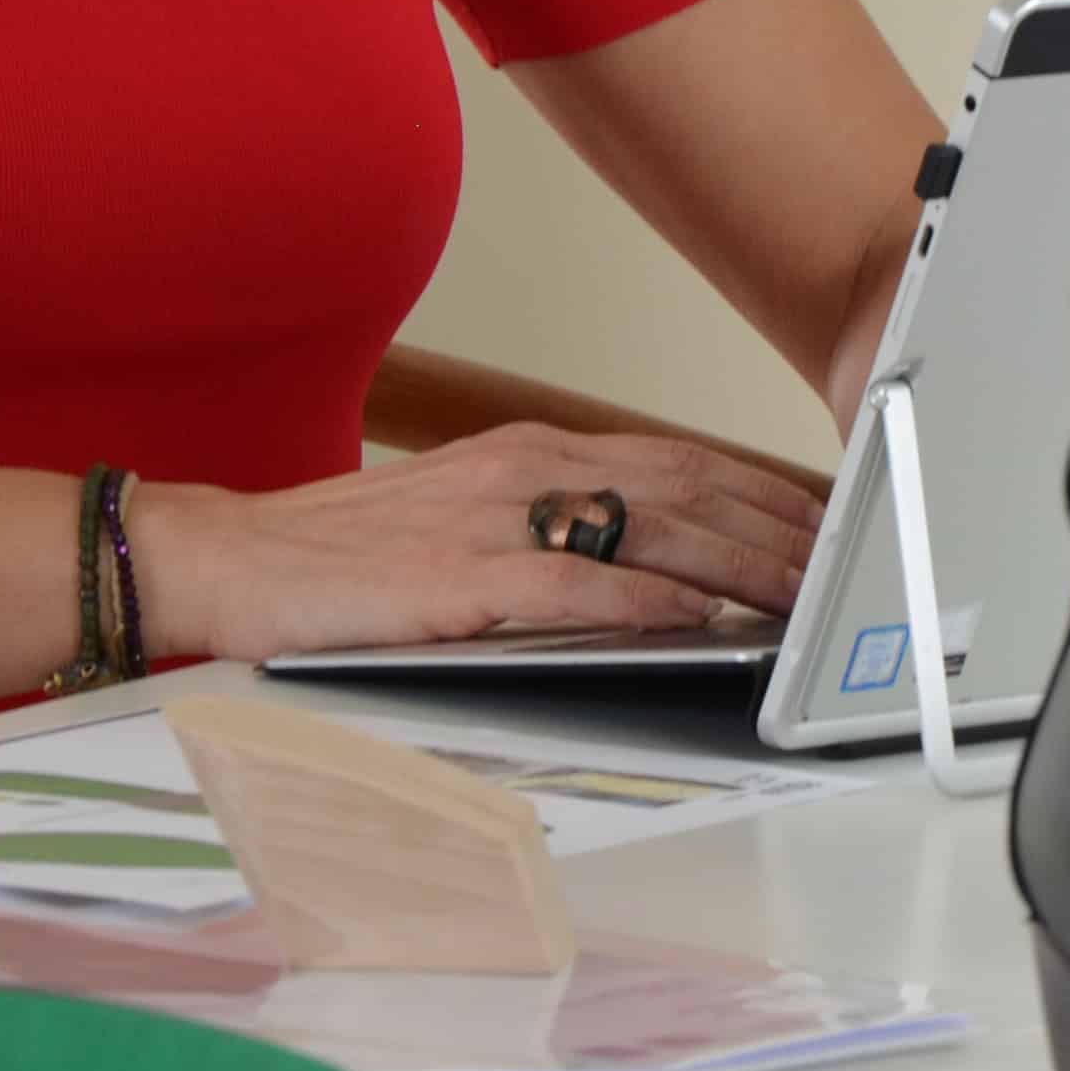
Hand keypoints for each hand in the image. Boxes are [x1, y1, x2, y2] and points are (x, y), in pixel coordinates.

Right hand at [134, 428, 828, 657]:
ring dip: (736, 564)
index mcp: (530, 451)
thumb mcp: (466, 517)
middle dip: (775, 527)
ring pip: (648, 530)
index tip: (822, 521)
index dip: (761, 490)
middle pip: (685, 487)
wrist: (230, 561)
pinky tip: (694, 619)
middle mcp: (523, 468)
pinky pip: (571, 585)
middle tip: (839, 565)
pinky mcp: (457, 578)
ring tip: (797, 595)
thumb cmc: (347, 554)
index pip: (676, 459)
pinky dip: (642, 601)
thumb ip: (553, 526)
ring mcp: (491, 519)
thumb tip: (653, 563)